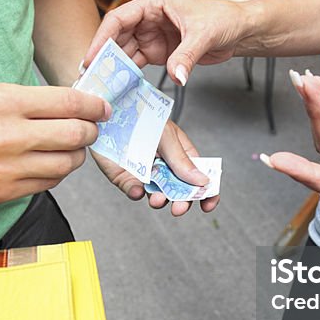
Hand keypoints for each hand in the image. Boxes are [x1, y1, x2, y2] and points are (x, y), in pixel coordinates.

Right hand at [0, 83, 111, 203]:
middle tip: (91, 128)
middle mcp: (6, 137)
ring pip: (66, 164)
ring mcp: (5, 169)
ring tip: (69, 146)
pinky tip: (48, 160)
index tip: (102, 108)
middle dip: (90, 131)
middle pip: (74, 136)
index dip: (93, 106)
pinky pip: (49, 183)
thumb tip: (81, 105)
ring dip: (76, 154)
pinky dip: (56, 171)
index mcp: (4, 103)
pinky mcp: (3, 193)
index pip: (68, 104)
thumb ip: (36, 99)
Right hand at [84, 0, 248, 86]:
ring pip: (124, 52)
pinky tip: (120, 87)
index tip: (92, 57)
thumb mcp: (204, 35)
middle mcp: (148, 18)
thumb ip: (187, 56)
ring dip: (113, 69)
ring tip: (102, 86)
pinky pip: (137, 64)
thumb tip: (176, 76)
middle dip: (103, 57)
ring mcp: (151, 35)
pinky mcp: (158, 51)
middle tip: (91, 77)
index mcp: (154, 3)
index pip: (118, 19)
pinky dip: (128, 76)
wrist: (238, 31)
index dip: (102, 38)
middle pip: (116, 37)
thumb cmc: (223, 19)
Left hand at [93, 120, 219, 216]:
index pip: (198, 178)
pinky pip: (133, 191)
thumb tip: (202, 181)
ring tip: (158, 199)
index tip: (208, 204)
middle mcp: (165, 168)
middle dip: (181, 202)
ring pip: (156, 196)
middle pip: (179, 192)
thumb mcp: (166, 135)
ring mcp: (145, 175)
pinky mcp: (125, 178)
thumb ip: (181, 160)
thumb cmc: (142, 116)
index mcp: (180, 156)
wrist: (111, 112)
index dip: (206, 193)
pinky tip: (138, 190)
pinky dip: (136, 193)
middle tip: (179, 207)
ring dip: (159, 201)